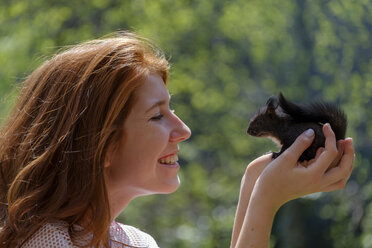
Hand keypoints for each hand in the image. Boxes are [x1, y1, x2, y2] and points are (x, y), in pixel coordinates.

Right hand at [233, 124, 353, 247]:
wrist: (266, 197)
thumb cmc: (272, 178)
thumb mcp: (285, 158)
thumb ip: (300, 144)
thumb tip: (312, 132)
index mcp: (313, 175)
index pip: (330, 153)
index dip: (330, 137)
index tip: (325, 126)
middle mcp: (319, 183)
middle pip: (344, 168)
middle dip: (348, 152)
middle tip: (347, 139)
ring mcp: (317, 187)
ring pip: (342, 177)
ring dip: (346, 163)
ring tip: (343, 149)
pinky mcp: (313, 188)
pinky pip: (334, 180)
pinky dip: (338, 169)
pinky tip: (327, 158)